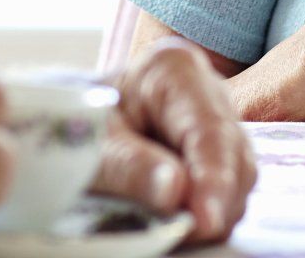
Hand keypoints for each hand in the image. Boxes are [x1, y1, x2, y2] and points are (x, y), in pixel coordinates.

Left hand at [94, 40, 255, 243]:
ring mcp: (216, 125)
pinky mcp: (213, 157)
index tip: (206, 220)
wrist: (68, 120)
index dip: (214, 178)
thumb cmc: (78, 121)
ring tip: (177, 231)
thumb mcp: (91, 143)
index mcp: (175, 71)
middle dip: (218, 199)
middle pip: (233, 154)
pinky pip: (225, 190)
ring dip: (214, 209)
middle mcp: (207, 93)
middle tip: (188, 234)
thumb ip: (128, 166)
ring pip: (237, 177)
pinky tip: (180, 224)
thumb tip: (174, 192)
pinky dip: (206, 211)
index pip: (209, 129)